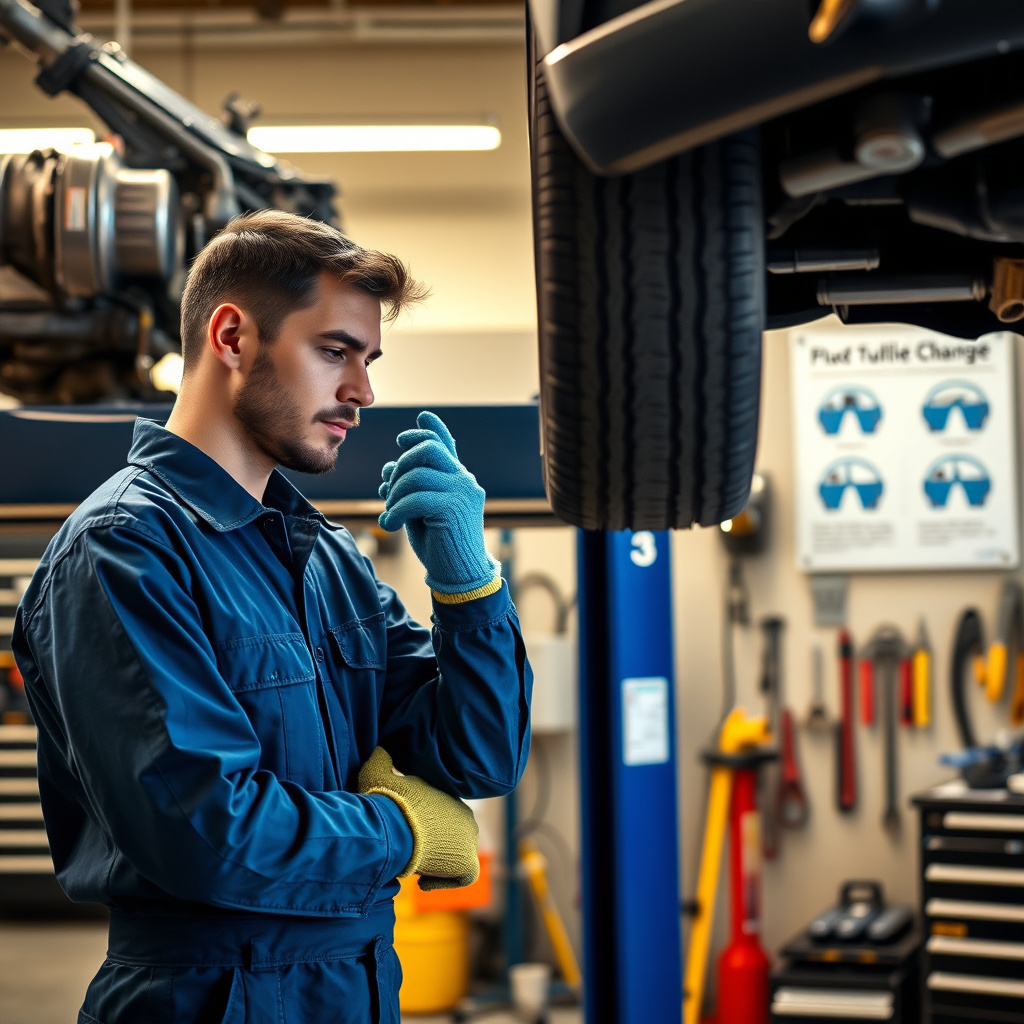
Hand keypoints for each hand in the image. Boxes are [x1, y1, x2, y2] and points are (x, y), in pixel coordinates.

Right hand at [358, 747, 478, 889]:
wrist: (396, 828)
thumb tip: (379, 747)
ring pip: (459, 854)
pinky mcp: (468, 862)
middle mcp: (466, 816)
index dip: (425, 827)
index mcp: (449, 796)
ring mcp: (469, 840)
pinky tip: (423, 881)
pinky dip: (445, 880)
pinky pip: (464, 876)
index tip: (407, 833)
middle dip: (435, 844)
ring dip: (440, 862)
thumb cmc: (386, 802)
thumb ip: (381, 759)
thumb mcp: (377, 774)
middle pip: (453, 835)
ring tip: (415, 864)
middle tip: (411, 850)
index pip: (444, 814)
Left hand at [377, 411, 497, 594]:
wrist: (460, 575)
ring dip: (394, 494)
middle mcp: (464, 480)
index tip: (407, 432)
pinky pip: (415, 498)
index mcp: (457, 478)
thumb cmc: (440, 544)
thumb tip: (388, 469)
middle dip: (400, 464)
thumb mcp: (421, 512)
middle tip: (387, 491)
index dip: (427, 429)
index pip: (445, 443)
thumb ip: (410, 489)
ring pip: (417, 474)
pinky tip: (388, 525)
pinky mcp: (454, 508)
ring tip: (389, 514)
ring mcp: (462, 492)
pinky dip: (396, 511)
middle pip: (427, 449)